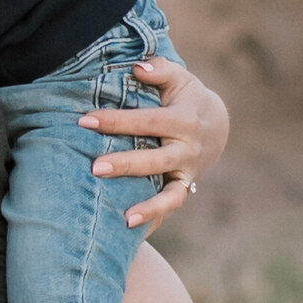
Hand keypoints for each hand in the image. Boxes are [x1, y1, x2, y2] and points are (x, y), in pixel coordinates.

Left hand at [82, 58, 228, 232]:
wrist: (217, 126)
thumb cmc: (186, 97)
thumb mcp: (179, 78)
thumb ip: (159, 70)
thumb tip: (137, 67)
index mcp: (183, 120)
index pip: (146, 121)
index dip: (116, 121)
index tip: (85, 120)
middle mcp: (187, 150)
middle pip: (156, 160)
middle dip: (126, 165)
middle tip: (95, 168)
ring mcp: (188, 173)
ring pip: (171, 194)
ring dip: (150, 207)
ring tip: (124, 219)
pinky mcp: (185, 188)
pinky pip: (170, 208)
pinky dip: (154, 221)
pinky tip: (130, 235)